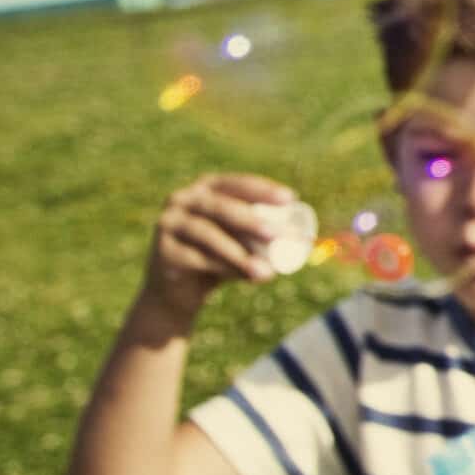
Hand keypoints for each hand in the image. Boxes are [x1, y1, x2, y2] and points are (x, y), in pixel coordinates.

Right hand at [139, 173, 300, 320]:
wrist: (175, 291)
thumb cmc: (218, 258)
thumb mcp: (240, 240)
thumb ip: (263, 231)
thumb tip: (311, 238)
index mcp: (204, 189)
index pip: (235, 183)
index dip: (262, 189)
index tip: (291, 199)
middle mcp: (182, 200)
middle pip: (221, 208)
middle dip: (253, 222)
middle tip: (279, 236)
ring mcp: (168, 225)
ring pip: (209, 236)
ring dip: (241, 255)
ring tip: (267, 273)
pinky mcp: (163, 252)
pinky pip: (198, 259)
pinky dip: (225, 269)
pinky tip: (246, 278)